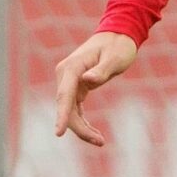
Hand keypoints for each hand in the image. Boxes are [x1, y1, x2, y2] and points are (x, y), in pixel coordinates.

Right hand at [53, 31, 138, 147]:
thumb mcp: (115, 58)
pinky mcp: (76, 87)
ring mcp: (68, 82)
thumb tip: (87, 81)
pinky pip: (75, 109)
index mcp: (71, 68)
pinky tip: (94, 133)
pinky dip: (83, 122)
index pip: (64, 96)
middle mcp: (65, 75)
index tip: (58, 133)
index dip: (61, 116)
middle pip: (66, 108)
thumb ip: (101, 70)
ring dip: (82, 128)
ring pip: (69, 111)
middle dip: (79, 128)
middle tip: (100, 141)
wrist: (117, 35)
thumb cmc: (118, 46)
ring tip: (100, 141)